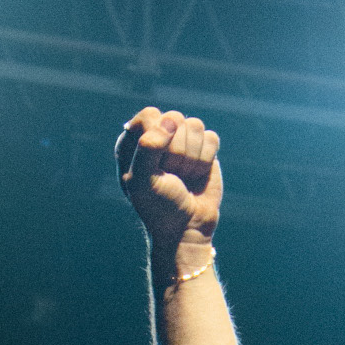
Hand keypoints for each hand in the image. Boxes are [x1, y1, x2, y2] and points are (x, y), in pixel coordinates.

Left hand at [116, 108, 221, 249]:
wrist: (186, 228)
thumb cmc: (158, 207)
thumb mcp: (142, 182)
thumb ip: (148, 148)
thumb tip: (170, 121)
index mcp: (134, 141)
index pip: (149, 115)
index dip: (157, 137)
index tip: (157, 164)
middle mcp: (157, 136)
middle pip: (174, 118)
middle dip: (175, 151)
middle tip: (170, 174)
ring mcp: (181, 140)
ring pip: (194, 125)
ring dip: (191, 158)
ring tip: (182, 176)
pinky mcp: (203, 148)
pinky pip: (211, 137)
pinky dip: (205, 159)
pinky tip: (196, 175)